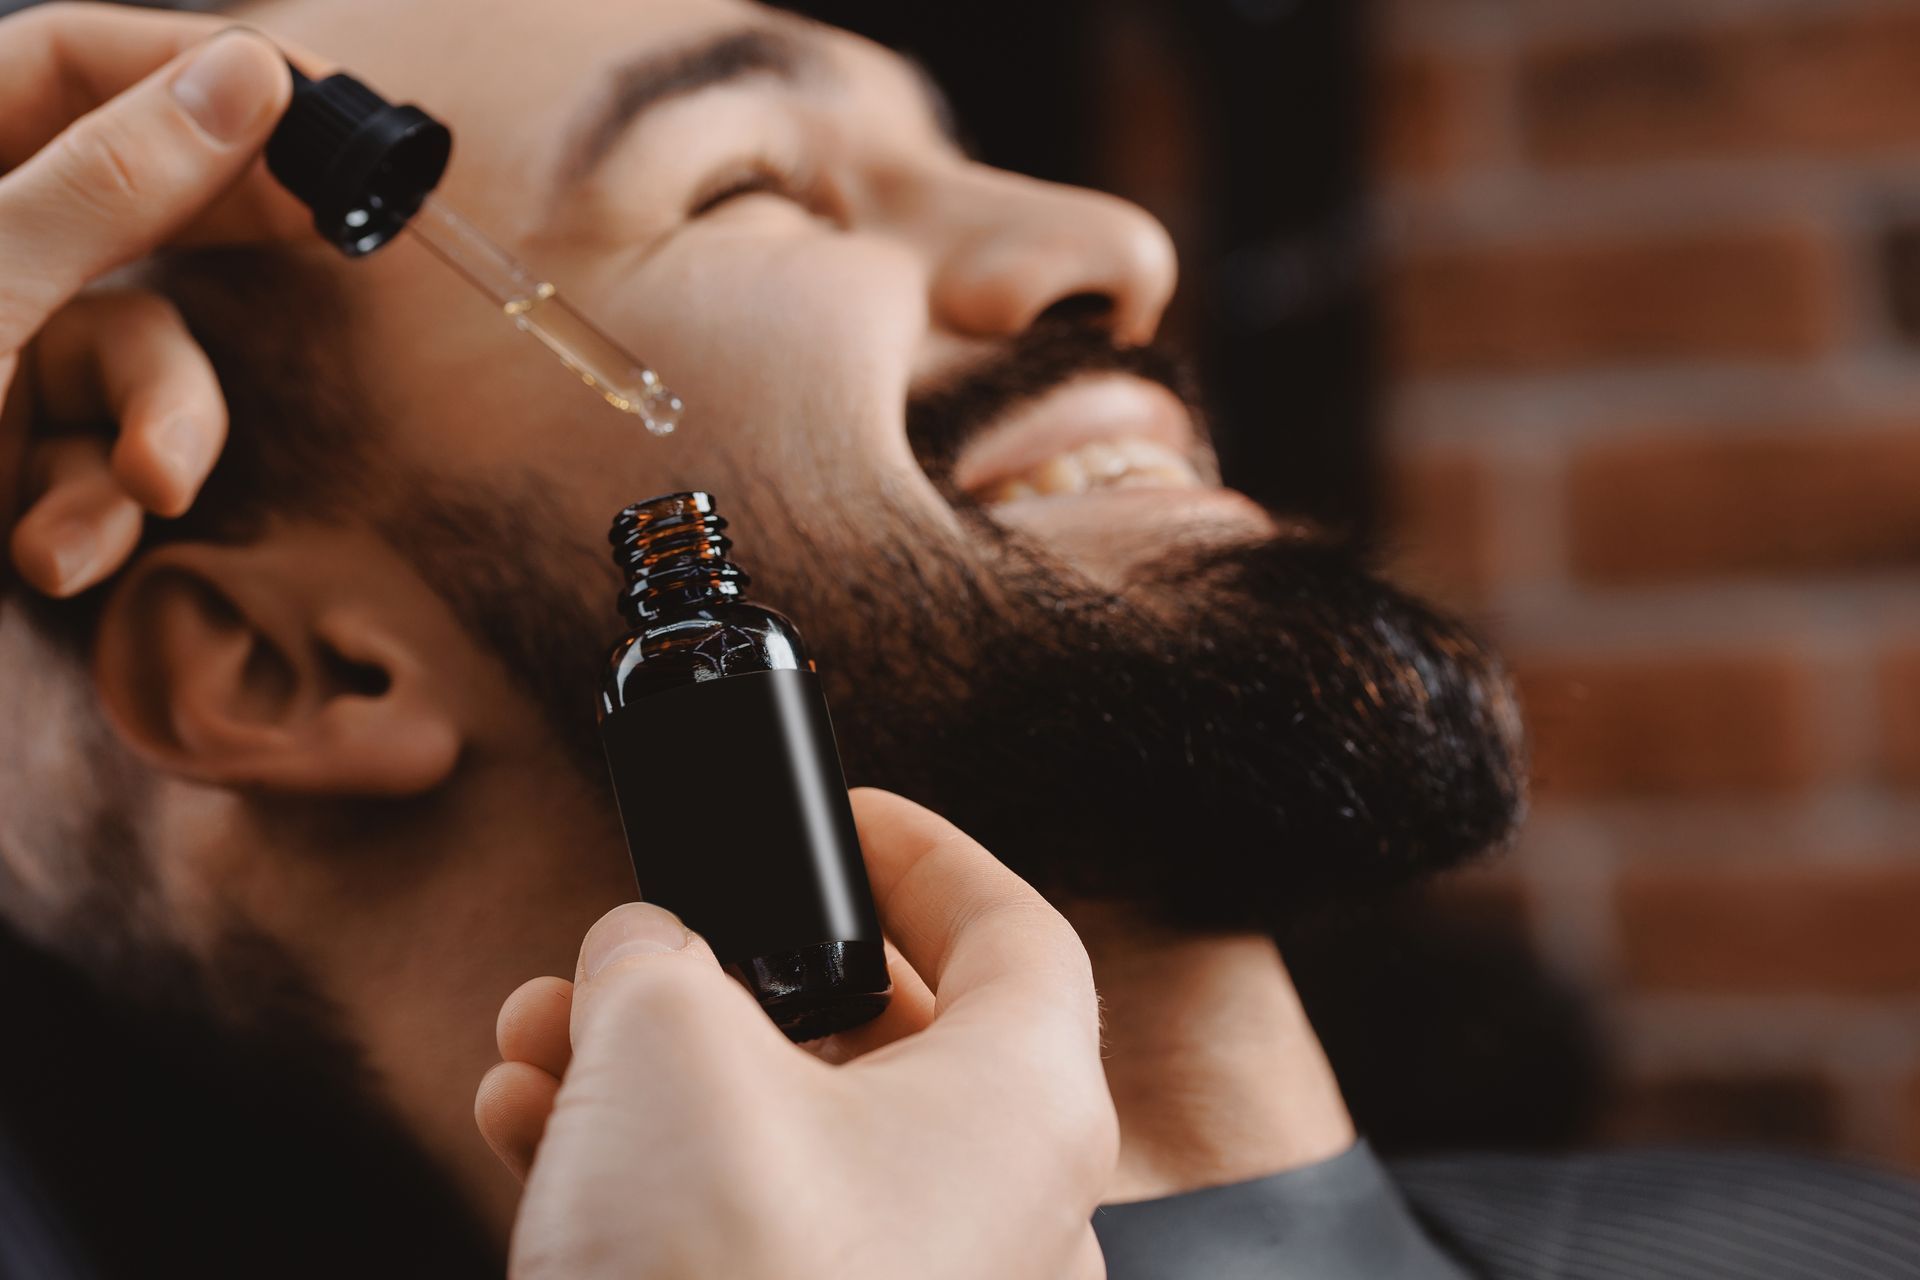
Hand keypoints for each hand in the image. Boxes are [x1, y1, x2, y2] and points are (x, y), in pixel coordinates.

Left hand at [0, 4, 314, 596]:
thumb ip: (115, 184)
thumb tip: (249, 77)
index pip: (64, 63)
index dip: (187, 68)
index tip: (303, 99)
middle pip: (128, 200)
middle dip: (215, 242)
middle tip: (338, 232)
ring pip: (132, 358)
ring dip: (156, 435)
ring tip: (144, 487)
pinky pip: (94, 464)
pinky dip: (88, 514)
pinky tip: (48, 557)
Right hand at [476, 789, 1115, 1279]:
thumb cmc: (722, 1273)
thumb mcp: (666, 1038)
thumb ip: (657, 956)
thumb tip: (640, 957)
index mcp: (1027, 1106)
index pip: (1015, 932)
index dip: (929, 854)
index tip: (851, 821)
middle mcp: (1007, 1213)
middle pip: (885, 1041)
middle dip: (740, 979)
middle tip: (659, 947)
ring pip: (799, 1142)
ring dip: (665, 1076)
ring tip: (546, 1034)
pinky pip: (761, 1234)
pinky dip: (663, 1176)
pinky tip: (536, 1131)